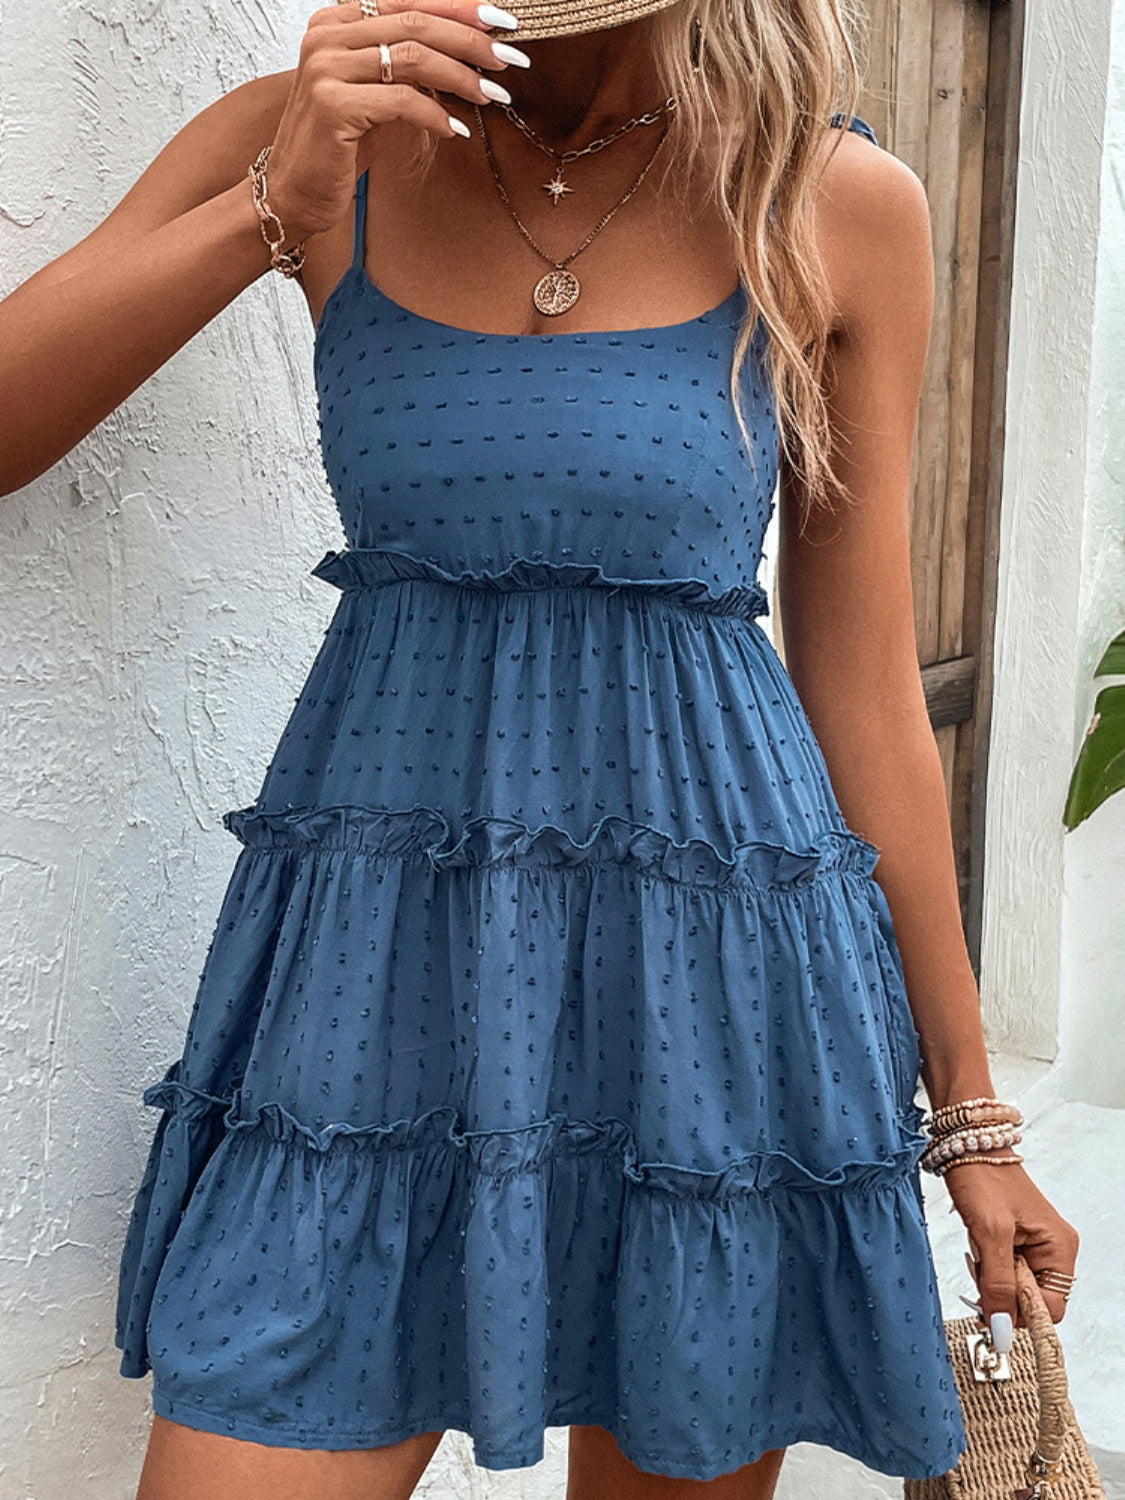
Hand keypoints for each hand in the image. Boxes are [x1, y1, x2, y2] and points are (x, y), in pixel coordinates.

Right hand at [265, 0, 526, 240]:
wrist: (292, 192)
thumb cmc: (337, 147)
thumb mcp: (373, 94)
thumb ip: (404, 64)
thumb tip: (467, 51)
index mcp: (336, 21)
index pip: (408, 1)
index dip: (459, 8)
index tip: (502, 22)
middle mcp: (326, 36)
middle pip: (415, 23)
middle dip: (470, 40)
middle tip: (509, 59)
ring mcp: (326, 68)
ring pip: (412, 57)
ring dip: (462, 77)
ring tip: (492, 97)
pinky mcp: (333, 105)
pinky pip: (402, 101)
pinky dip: (435, 114)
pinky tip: (455, 129)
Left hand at [945, 1156, 1079, 1332]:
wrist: (965, 1145)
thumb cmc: (982, 1177)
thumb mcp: (989, 1234)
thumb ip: (997, 1284)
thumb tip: (1002, 1328)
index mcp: (1060, 1248)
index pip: (1051, 1308)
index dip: (1021, 1314)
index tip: (992, 1307)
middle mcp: (1053, 1249)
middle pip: (1031, 1300)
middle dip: (1002, 1292)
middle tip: (981, 1267)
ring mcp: (1034, 1245)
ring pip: (1013, 1287)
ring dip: (991, 1278)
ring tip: (979, 1248)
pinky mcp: (1015, 1241)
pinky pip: (1003, 1271)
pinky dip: (987, 1266)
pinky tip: (978, 1244)